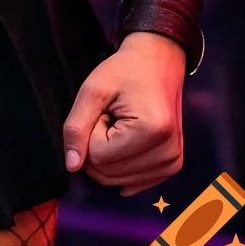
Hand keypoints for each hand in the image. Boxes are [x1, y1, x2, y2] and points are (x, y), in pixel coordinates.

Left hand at [63, 32, 185, 195]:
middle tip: (112, 117)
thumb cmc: (124, 72)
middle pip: (108, 174)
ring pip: (118, 181)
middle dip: (99, 146)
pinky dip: (123, 164)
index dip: (92, 131)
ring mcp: (172, 162)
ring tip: (123, 124)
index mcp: (151, 131)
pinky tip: (131, 141)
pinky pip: (134, 182)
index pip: (98, 157)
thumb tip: (72, 166)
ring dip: (111, 154)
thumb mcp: (93, 90)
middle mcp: (168, 152)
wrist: (158, 63)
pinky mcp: (172, 166)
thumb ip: (76, 128)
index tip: (105, 110)